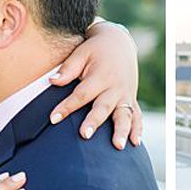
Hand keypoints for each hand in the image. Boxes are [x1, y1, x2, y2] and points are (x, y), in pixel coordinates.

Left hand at [49, 20, 143, 143]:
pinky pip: (137, 116)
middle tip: (85, 135)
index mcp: (100, 75)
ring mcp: (125, 95)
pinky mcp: (132, 100)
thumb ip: (68, 68)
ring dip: (121, 131)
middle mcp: (114, 87)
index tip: (53, 118)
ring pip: (124, 115)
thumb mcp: (81, 53)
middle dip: (94, 121)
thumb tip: (52, 81)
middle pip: (103, 107)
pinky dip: (137, 130)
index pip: (81, 94)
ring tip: (118, 146)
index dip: (67, 106)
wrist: (119, 43)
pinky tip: (135, 143)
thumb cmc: (95, 50)